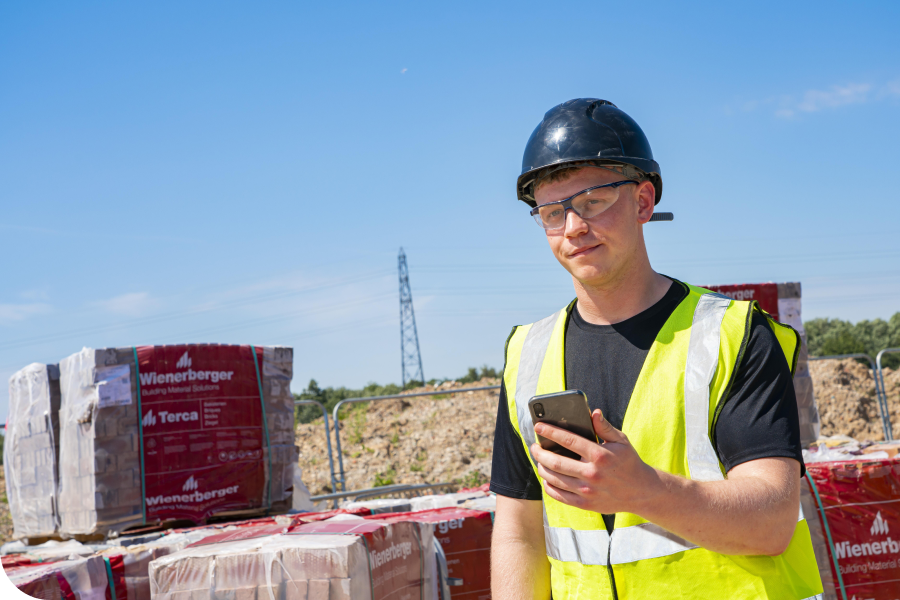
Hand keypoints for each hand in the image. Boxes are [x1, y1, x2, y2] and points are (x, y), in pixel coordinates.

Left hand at [530, 409, 659, 514]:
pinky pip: (559, 496)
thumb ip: (604, 427)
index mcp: (600, 455)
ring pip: (554, 479)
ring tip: (539, 460)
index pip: (568, 440)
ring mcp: (587, 492)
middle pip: (556, 462)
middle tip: (534, 446)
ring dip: (542, 468)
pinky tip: (547, 478)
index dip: (550, 432)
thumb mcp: (621, 441)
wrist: (642, 492)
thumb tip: (593, 412)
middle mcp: (592, 474)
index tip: (538, 426)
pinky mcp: (585, 504)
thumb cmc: (629, 462)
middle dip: (540, 453)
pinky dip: (548, 486)